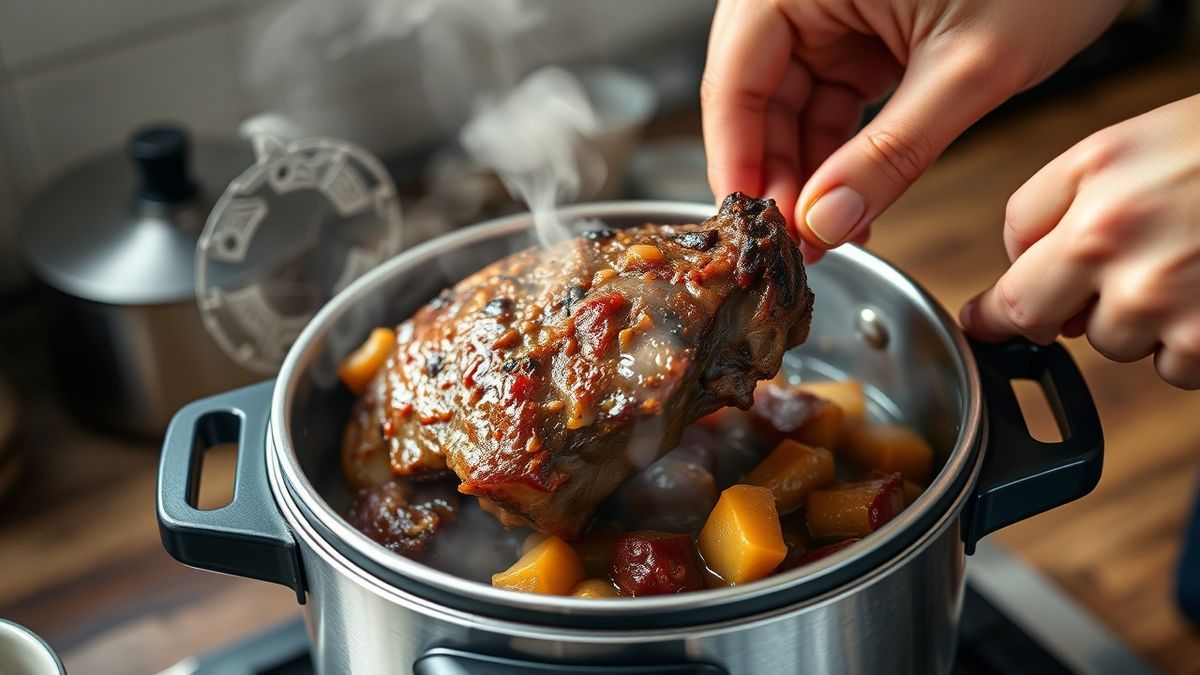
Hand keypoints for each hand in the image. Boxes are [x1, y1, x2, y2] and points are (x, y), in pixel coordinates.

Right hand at [701, 0, 1125, 257]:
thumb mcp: (968, 69)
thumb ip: (891, 154)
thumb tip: (827, 221)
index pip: (735, 80)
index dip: (738, 161)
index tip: (752, 227)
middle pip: (758, 93)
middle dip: (780, 173)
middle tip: (799, 241)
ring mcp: (837, 2)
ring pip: (795, 99)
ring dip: (812, 167)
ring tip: (832, 229)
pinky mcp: (869, 20)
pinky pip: (835, 90)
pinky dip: (846, 144)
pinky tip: (855, 194)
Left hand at [961, 94, 1199, 389]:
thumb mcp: (1116, 149)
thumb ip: (1045, 207)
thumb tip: (1015, 272)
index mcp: (1091, 201)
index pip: (1009, 278)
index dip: (994, 307)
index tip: (982, 322)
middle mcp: (1119, 252)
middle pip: (1039, 320)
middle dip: (1055, 312)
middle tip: (1101, 280)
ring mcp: (1167, 304)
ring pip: (1112, 344)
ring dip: (1133, 321)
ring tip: (1182, 266)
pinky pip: (1172, 368)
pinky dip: (1186, 345)